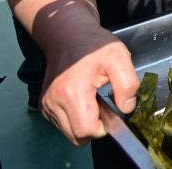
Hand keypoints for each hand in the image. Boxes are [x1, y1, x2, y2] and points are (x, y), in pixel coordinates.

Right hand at [41, 26, 138, 145]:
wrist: (69, 35)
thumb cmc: (95, 46)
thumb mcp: (120, 58)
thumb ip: (128, 84)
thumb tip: (127, 108)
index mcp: (72, 93)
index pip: (86, 130)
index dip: (104, 126)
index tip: (112, 110)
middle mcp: (53, 102)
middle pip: (76, 136)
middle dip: (95, 126)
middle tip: (105, 105)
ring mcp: (46, 104)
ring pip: (68, 132)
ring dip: (84, 123)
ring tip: (94, 100)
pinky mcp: (44, 105)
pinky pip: (62, 124)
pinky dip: (75, 118)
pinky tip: (83, 100)